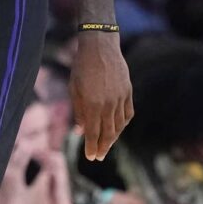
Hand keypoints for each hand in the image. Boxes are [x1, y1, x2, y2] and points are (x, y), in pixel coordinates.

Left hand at [71, 35, 133, 162]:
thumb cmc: (81, 67)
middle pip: (108, 133)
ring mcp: (120, 98)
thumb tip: (80, 132)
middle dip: (103, 147)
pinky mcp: (128, 91)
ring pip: (119, 125)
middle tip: (99, 157)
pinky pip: (128, 113)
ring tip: (107, 145)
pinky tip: (119, 128)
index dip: (92, 147)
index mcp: (92, 104)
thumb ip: (78, 112)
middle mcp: (108, 104)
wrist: (100, 46)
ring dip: (113, 138)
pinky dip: (123, 123)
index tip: (91, 157)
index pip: (93, 133)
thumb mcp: (74, 89)